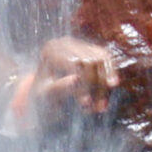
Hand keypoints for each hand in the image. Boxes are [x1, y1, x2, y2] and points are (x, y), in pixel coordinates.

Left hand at [2, 37, 118, 134]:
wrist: (42, 89)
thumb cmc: (40, 93)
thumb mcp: (43, 94)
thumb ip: (57, 87)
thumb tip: (75, 79)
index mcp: (50, 50)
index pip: (74, 64)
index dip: (83, 84)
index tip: (86, 104)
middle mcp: (65, 42)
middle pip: (91, 61)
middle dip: (98, 87)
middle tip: (98, 109)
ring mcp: (78, 42)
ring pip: (103, 59)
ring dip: (106, 83)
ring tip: (103, 106)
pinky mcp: (89, 47)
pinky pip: (106, 58)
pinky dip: (110, 74)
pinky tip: (110, 90)